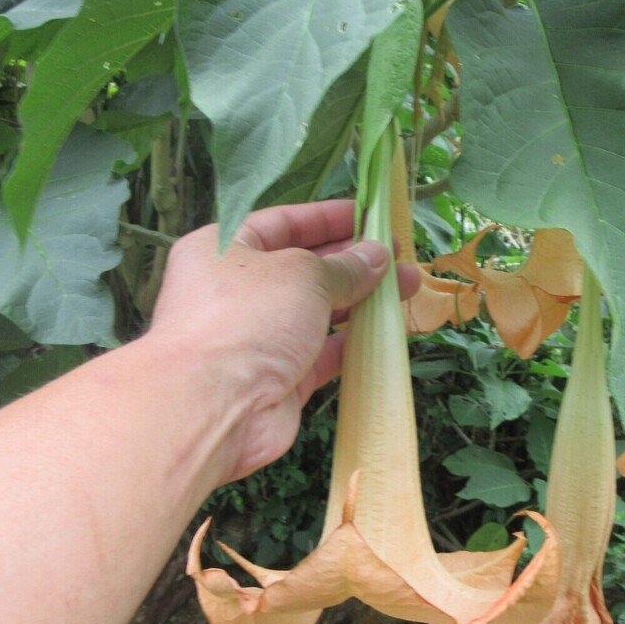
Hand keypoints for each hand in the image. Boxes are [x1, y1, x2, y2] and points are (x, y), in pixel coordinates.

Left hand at [149, 200, 419, 482]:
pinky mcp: (277, 379)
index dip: (327, 218)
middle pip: (302, 268)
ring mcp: (256, 338)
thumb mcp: (302, 274)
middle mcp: (235, 292)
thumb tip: (377, 255)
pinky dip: (353, 341)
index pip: (281, 223)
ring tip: (409, 286)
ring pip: (317, 312)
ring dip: (362, 300)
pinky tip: (389, 329)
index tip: (370, 216)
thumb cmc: (247, 318)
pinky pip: (322, 353)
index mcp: (222, 250)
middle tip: (398, 253)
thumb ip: (344, 266)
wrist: (215, 407)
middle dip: (352, 260)